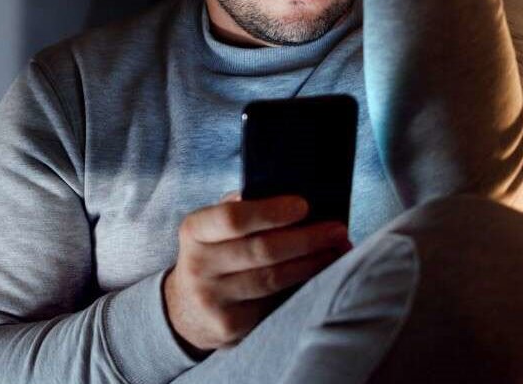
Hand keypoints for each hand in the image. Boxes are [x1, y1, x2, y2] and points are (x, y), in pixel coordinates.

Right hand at [163, 191, 352, 353]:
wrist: (187, 311)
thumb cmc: (214, 256)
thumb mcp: (213, 229)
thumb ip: (242, 209)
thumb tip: (290, 196)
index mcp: (194, 231)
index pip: (232, 218)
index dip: (270, 212)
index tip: (303, 206)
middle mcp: (198, 266)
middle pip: (261, 250)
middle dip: (306, 238)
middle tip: (336, 229)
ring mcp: (212, 299)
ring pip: (272, 279)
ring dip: (311, 263)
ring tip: (335, 249)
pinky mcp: (229, 326)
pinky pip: (273, 303)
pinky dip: (301, 286)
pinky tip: (321, 275)